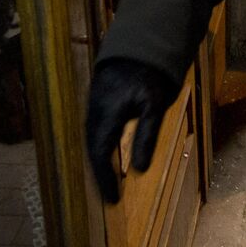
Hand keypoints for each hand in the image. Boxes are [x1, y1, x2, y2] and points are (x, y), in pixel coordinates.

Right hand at [86, 57, 176, 203]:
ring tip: (109, 183)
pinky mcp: (97, 102)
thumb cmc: (149, 74)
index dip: (105, 179)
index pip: (101, 155)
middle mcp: (94, 114)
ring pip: (92, 141)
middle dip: (100, 175)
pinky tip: (108, 156)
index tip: (113, 201)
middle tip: (110, 197)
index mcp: (106, 116)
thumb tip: (141, 169)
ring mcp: (94, 106)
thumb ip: (146, 136)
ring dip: (99, 163)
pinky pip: (94, 131)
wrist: (137, 45)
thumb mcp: (154, 105)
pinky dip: (100, 148)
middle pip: (93, 151)